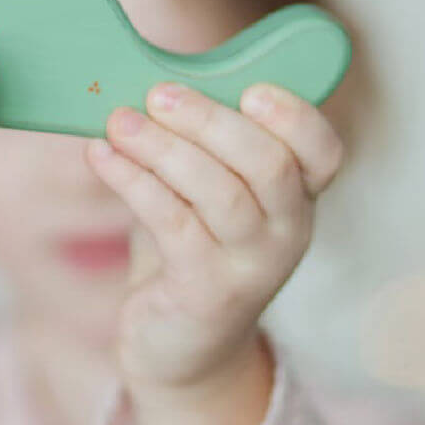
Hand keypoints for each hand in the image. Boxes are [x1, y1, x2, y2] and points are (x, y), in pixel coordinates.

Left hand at [87, 81, 345, 397]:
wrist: (181, 346)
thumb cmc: (192, 245)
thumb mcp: (208, 190)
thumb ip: (199, 142)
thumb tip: (147, 77)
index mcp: (298, 195)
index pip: (323, 150)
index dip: (296, 116)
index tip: (251, 87)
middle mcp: (289, 230)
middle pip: (268, 164)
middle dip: (210, 120)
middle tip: (157, 93)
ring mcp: (253, 266)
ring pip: (220, 193)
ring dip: (164, 149)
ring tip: (118, 122)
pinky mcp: (207, 291)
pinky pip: (172, 225)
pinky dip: (134, 182)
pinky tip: (101, 157)